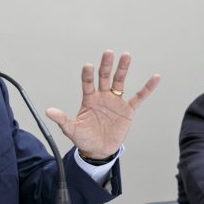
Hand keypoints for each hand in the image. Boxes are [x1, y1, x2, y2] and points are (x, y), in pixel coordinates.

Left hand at [45, 50, 159, 158]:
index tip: (88, 66)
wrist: (99, 150)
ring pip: (120, 81)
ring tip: (126, 55)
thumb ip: (62, 120)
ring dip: (123, 69)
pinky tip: (155, 77)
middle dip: (106, 65)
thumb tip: (48, 111)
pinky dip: (147, 88)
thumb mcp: (72, 130)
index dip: (87, 75)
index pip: (87, 83)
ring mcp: (115, 101)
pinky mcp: (127, 110)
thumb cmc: (85, 139)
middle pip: (105, 77)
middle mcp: (102, 96)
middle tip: (108, 52)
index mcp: (89, 99)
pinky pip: (139, 97)